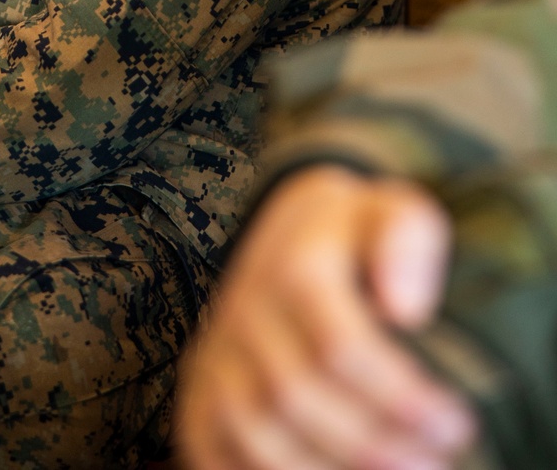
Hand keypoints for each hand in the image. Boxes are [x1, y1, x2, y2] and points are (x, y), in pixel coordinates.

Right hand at [174, 165, 477, 469]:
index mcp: (294, 265)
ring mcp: (216, 359)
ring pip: (257, 435)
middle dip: (371, 442)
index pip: (338, 344)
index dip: (399, 396)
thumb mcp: (390, 210)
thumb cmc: (352, 237)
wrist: (282, 233)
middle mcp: (244, 313)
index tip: (455, 421)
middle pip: (295, 396)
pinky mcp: (200, 397)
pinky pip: (218, 454)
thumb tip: (406, 308)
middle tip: (435, 460)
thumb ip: (408, 237)